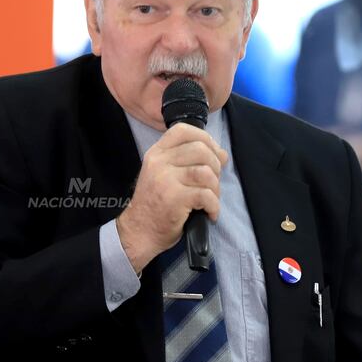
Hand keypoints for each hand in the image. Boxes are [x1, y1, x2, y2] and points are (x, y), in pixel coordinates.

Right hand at [116, 123, 227, 273]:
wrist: (139, 231)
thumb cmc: (156, 204)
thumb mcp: (164, 175)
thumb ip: (188, 161)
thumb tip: (222, 154)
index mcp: (156, 153)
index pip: (183, 130)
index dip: (205, 138)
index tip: (214, 154)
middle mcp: (159, 162)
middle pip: (200, 150)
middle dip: (216, 166)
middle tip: (213, 183)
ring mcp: (165, 179)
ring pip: (206, 172)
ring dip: (215, 188)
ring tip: (210, 200)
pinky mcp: (174, 198)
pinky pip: (206, 195)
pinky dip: (214, 206)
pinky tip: (209, 213)